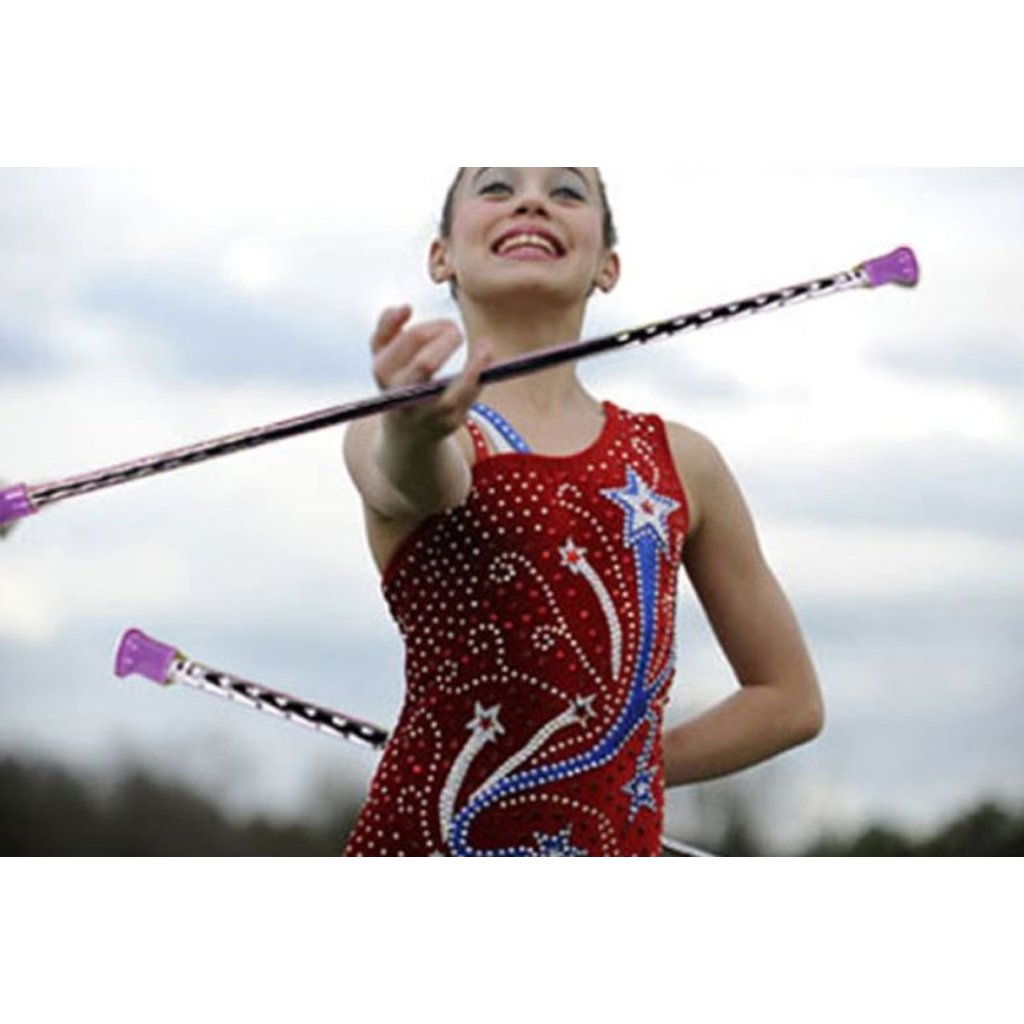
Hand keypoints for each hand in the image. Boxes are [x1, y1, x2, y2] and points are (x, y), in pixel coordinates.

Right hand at [371, 305, 490, 443]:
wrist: (407, 433)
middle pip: (425, 364)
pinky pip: (469, 399)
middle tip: (457, 332)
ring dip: (474, 366)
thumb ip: (387, 326)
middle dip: (447, 341)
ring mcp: (427, 413)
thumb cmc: (398, 381)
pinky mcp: (449, 424)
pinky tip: (487, 362)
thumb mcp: (383, 354)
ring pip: (453, 390)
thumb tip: (405, 308)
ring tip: (486, 347)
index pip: (412, 339)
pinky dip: (479, 378)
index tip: (447, 324)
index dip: (434, 326)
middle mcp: (403, 396)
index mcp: (384, 372)